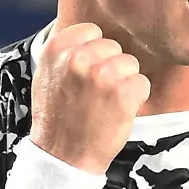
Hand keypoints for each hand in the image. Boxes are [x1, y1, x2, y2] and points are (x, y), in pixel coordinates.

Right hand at [28, 23, 150, 174]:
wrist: (63, 157)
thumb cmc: (57, 118)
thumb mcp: (47, 75)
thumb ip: (65, 50)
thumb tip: (90, 32)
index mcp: (56, 49)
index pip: (92, 31)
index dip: (94, 53)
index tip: (87, 73)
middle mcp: (78, 58)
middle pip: (114, 47)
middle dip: (110, 68)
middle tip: (96, 94)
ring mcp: (101, 74)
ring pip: (130, 64)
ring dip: (124, 83)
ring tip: (105, 104)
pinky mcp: (122, 93)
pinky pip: (142, 84)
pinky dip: (135, 99)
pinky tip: (117, 112)